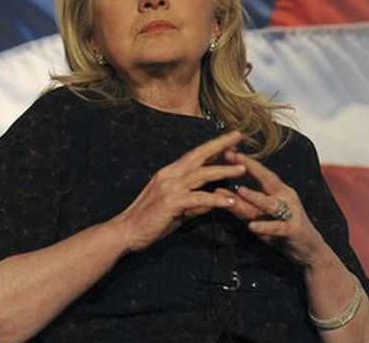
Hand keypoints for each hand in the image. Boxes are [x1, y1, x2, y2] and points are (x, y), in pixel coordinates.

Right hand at [110, 131, 245, 252]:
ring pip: (202, 174)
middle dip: (220, 145)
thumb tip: (214, 201)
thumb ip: (195, 203)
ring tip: (242, 169)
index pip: (194, 155)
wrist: (126, 232)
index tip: (229, 139)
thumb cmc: (150, 222)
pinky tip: (230, 202)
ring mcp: (170, 187)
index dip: (212, 146)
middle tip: (238, 136)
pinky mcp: (171, 202)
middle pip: (199, 155)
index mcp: (169, 173)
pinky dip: (216, 199)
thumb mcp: (177, 209)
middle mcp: (169, 175)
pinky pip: (199, 198)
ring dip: (224, 170)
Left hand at [220, 151, 327, 266]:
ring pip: (270, 203)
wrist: (310, 251)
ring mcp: (291, 213)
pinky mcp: (293, 230)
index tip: (228, 150)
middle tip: (232, 159)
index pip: (261, 172)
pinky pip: (277, 227)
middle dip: (250, 168)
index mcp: (279, 191)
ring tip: (240, 190)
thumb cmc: (282, 229)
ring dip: (255, 196)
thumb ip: (242, 203)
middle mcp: (286, 197)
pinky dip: (265, 226)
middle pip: (267, 180)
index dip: (245, 161)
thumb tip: (218, 190)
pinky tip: (251, 227)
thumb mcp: (260, 215)